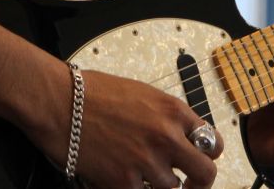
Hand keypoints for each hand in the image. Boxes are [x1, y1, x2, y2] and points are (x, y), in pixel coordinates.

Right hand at [26, 67, 222, 188]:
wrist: (61, 102)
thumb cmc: (94, 93)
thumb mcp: (143, 94)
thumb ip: (166, 117)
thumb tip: (180, 136)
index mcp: (174, 111)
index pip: (212, 142)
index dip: (206, 154)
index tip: (199, 159)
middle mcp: (166, 137)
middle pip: (205, 174)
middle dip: (199, 183)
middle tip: (189, 185)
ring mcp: (147, 161)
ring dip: (158, 184)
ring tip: (140, 172)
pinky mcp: (123, 182)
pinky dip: (135, 188)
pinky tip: (123, 177)